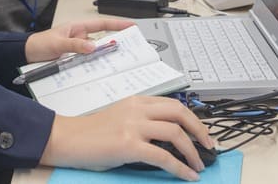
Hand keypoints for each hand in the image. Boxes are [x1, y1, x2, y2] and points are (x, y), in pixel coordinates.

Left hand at [25, 18, 132, 62]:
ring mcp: (78, 50)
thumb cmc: (40, 43)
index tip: (131, 25)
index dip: (117, 24)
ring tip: (116, 64)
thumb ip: (74, 45)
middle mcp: (80, 38)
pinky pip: (88, 63)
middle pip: (102, 40)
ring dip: (104, 58)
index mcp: (78, 28)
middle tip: (129, 50)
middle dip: (115, 44)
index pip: (101, 24)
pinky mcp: (75, 61)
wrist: (27, 55)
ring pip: (96, 53)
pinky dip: (94, 67)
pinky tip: (99, 72)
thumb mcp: (58, 43)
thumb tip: (92, 47)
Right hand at [40, 96, 215, 180]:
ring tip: (199, 165)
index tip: (202, 132)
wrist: (68, 138)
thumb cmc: (91, 132)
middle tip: (209, 146)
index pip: (173, 104)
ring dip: (193, 151)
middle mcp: (137, 109)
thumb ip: (141, 120)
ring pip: (175, 133)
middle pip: (180, 113)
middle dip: (200, 130)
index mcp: (136, 101)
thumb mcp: (119, 117)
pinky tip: (187, 176)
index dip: (193, 118)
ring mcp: (133, 126)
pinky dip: (180, 168)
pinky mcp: (129, 145)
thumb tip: (168, 138)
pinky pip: (164, 156)